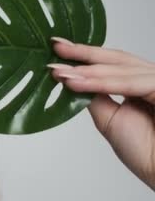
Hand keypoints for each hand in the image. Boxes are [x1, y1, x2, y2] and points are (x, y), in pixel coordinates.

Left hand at [48, 37, 154, 190]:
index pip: (112, 64)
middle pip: (117, 60)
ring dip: (87, 72)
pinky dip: (103, 83)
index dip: (86, 56)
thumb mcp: (110, 119)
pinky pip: (132, 84)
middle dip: (84, 54)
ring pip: (121, 70)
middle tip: (56, 48)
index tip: (58, 49)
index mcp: (140, 85)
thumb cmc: (145, 152)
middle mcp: (151, 80)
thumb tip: (73, 80)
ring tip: (60, 73)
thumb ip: (95, 97)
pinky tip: (77, 83)